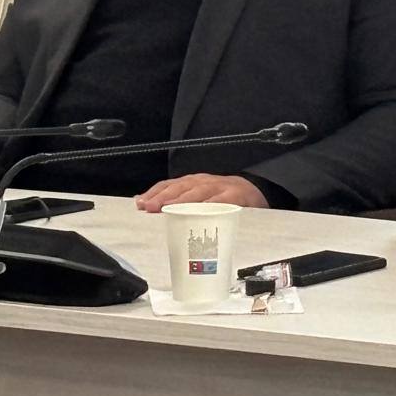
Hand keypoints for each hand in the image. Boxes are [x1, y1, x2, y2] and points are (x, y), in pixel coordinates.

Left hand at [134, 175, 267, 212]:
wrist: (254, 192)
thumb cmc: (222, 198)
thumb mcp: (198, 197)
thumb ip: (175, 200)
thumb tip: (144, 203)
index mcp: (194, 182)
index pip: (170, 184)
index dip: (155, 193)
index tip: (140, 203)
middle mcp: (204, 182)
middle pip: (181, 187)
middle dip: (164, 197)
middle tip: (150, 207)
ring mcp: (220, 188)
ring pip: (199, 192)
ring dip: (183, 200)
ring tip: (170, 209)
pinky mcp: (236, 196)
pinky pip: (222, 201)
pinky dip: (211, 206)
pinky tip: (202, 212)